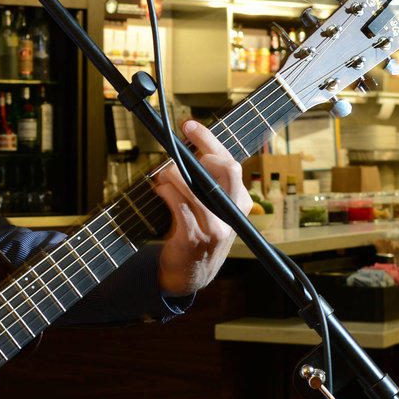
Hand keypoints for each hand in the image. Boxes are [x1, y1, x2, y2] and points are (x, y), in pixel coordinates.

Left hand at [152, 119, 246, 295]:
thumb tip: (189, 146)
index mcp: (240, 202)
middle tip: (179, 153)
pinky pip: (179, 204)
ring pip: (195, 186)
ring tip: (162, 175)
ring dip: (172, 174)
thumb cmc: (198, 233)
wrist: (190, 274)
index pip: (230, 162)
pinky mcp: (195, 237)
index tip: (188, 125)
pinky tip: (159, 189)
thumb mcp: (212, 208)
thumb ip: (207, 182)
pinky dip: (165, 191)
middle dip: (202, 151)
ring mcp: (216, 227)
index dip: (208, 139)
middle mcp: (233, 213)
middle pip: (228, 169)